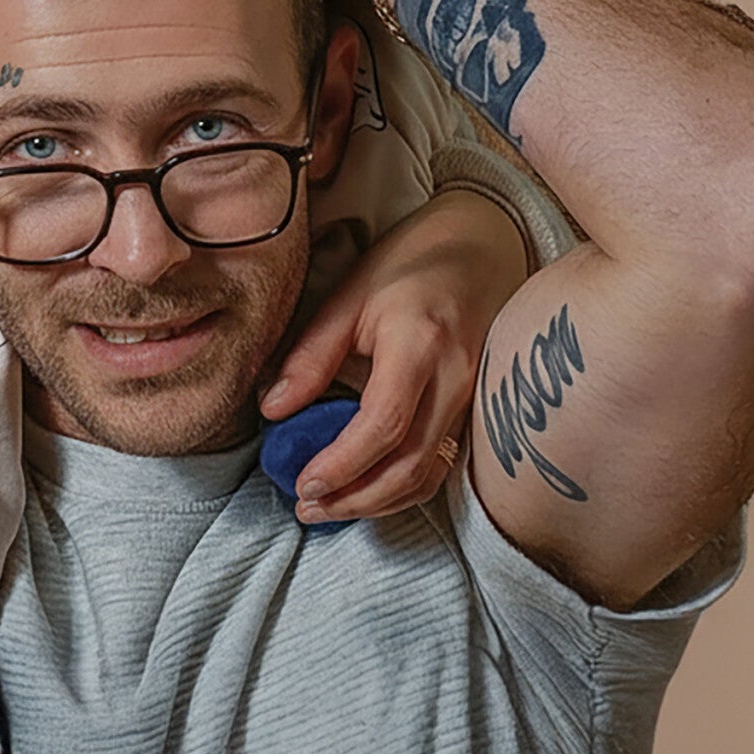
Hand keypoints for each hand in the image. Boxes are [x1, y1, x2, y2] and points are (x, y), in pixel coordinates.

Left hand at [259, 188, 525, 522]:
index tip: (302, 482)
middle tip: (307, 506)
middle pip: (411, 463)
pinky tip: (368, 490)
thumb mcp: (349, 297)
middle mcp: (456, 379)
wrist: (482, 246)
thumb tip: (272, 411)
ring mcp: (475, 399)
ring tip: (330, 507)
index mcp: (418, 345)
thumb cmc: (409, 265)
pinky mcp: (478, 410)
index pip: (384, 424)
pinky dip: (404, 486)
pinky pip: (443, 462)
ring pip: (431, 472)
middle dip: (357, 497)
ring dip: (379, 501)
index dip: (342, 463)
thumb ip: (311, 356)